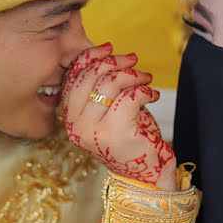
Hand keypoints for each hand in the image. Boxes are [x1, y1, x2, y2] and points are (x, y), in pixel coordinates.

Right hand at [61, 43, 176, 189]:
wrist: (145, 174)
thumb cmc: (128, 138)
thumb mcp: (108, 110)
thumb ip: (99, 87)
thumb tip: (105, 51)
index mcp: (69, 118)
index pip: (73, 78)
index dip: (90, 57)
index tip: (109, 48)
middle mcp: (75, 125)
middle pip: (90, 76)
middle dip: (114, 63)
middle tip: (133, 62)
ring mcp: (92, 130)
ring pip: (110, 84)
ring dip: (133, 75)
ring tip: (146, 79)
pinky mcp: (114, 132)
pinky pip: (129, 97)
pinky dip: (144, 91)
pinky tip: (152, 95)